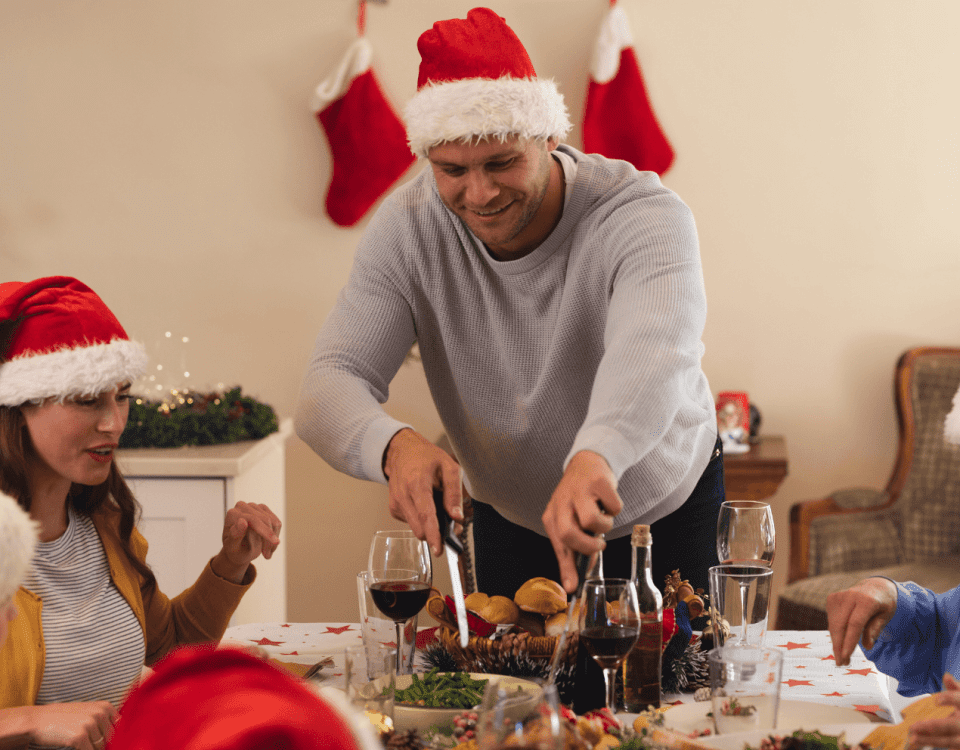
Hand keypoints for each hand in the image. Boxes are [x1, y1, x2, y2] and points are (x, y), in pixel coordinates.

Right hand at [11, 701, 115, 749]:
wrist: (38, 720)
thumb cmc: (63, 717)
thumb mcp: (86, 711)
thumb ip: (102, 719)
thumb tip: (116, 736)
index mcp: (104, 706)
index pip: (119, 725)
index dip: (115, 736)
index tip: (110, 742)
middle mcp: (100, 713)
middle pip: (111, 737)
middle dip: (104, 744)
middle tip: (92, 744)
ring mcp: (90, 725)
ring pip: (101, 746)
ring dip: (93, 748)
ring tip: (82, 744)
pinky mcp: (80, 737)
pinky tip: (77, 748)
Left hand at [212, 501, 281, 583]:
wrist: (239, 551)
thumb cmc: (235, 550)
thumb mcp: (233, 548)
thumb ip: (236, 534)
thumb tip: (242, 521)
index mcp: (232, 514)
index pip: (253, 519)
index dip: (265, 531)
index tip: (276, 542)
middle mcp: (242, 506)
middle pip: (265, 520)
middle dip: (269, 539)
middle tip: (267, 556)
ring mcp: (253, 507)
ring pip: (273, 521)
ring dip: (273, 539)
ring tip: (267, 552)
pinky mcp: (263, 509)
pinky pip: (276, 522)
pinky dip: (276, 535)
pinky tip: (270, 545)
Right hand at [383, 429, 467, 556]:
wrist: (401, 452)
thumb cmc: (425, 457)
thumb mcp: (449, 467)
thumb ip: (454, 493)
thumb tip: (457, 517)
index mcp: (417, 484)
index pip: (426, 514)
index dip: (434, 534)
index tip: (439, 549)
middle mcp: (403, 496)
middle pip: (420, 528)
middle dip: (437, 532)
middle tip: (451, 522)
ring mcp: (396, 504)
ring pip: (417, 529)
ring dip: (430, 525)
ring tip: (437, 506)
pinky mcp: (394, 509)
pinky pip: (412, 523)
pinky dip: (421, 519)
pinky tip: (424, 504)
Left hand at [541, 450, 621, 592]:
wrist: (587, 462)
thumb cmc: (579, 499)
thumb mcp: (570, 522)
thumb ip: (573, 551)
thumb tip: (574, 584)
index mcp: (552, 515)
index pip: (558, 545)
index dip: (566, 568)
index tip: (573, 587)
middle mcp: (562, 502)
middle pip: (569, 534)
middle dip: (588, 546)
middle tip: (599, 544)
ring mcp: (580, 490)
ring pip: (593, 521)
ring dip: (605, 526)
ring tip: (603, 517)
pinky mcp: (599, 481)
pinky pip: (614, 507)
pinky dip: (616, 509)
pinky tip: (608, 503)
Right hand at [826, 576, 897, 665]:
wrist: (875, 586)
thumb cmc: (883, 604)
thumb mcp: (886, 616)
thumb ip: (875, 629)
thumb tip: (867, 646)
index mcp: (866, 600)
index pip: (855, 623)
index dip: (849, 641)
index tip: (846, 656)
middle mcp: (850, 596)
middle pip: (840, 625)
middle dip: (839, 646)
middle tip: (841, 663)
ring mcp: (838, 596)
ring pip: (833, 624)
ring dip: (836, 642)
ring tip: (842, 657)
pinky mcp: (832, 598)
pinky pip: (831, 620)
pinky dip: (835, 633)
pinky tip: (842, 641)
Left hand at [909, 673, 959, 749]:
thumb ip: (955, 688)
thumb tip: (946, 676)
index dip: (950, 699)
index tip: (937, 700)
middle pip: (952, 725)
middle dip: (934, 726)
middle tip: (915, 726)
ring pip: (949, 740)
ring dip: (930, 740)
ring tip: (913, 738)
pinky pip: (948, 746)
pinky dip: (933, 744)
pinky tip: (920, 743)